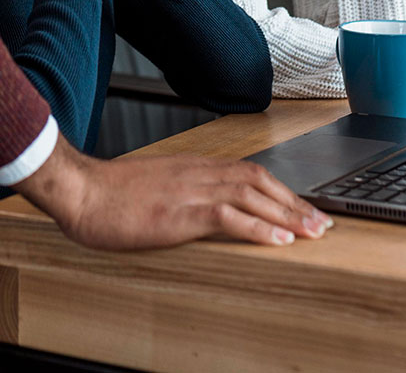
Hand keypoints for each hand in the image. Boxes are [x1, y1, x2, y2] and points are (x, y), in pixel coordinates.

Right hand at [14, 134, 333, 248]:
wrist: (81, 191)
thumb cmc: (111, 194)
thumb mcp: (155, 187)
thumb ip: (181, 191)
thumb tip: (201, 207)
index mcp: (194, 167)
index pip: (249, 172)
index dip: (281, 189)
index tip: (303, 206)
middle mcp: (199, 172)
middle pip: (259, 180)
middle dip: (295, 202)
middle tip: (323, 222)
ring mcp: (191, 190)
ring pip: (252, 195)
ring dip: (288, 214)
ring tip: (313, 232)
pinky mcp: (181, 211)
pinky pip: (229, 216)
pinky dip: (258, 226)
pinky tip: (278, 239)